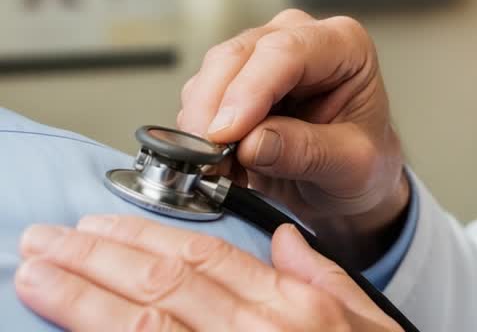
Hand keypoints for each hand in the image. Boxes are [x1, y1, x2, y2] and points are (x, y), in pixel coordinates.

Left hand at [15, 215, 398, 330]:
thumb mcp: (368, 323)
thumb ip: (323, 278)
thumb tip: (284, 242)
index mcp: (294, 307)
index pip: (205, 257)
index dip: (144, 236)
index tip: (100, 224)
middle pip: (162, 285)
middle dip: (95, 259)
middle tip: (46, 241)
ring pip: (143, 327)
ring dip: (81, 299)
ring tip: (39, 276)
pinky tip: (73, 331)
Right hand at [178, 9, 408, 264]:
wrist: (349, 183)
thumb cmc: (364, 162)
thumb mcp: (352, 165)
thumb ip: (307, 152)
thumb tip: (252, 143)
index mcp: (346, 45)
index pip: (287, 51)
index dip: (250, 90)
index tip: (226, 133)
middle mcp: (301, 37)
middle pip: (238, 56)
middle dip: (215, 110)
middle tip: (209, 160)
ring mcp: (263, 54)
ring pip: (211, 73)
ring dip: (203, 124)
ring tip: (223, 169)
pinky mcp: (234, 79)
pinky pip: (200, 97)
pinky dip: (199, 132)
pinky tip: (220, 162)